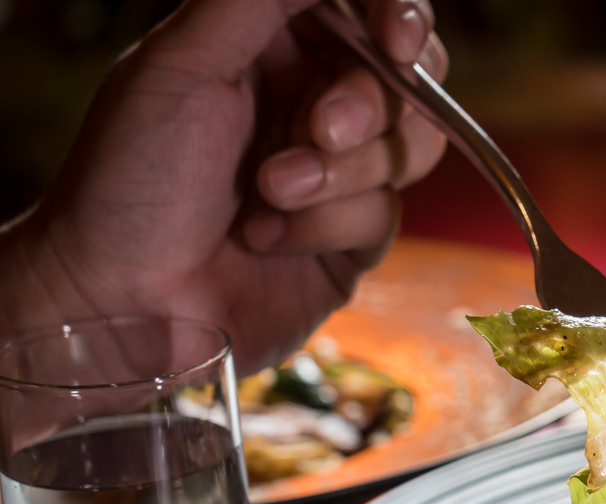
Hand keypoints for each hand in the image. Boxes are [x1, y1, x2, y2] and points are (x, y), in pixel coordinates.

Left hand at [0, 0, 446, 371]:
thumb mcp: (183, 63)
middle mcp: (312, 105)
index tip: (395, 41)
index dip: (396, 17)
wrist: (124, 299)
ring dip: (339, 174)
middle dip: (368, 105)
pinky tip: (264, 237)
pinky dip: (322, 226)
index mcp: (271, 48)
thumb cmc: (130, 181)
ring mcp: (339, 175)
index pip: (364, 12)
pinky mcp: (351, 239)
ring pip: (408, 149)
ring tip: (268, 192)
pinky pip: (382, 215)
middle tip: (316, 131)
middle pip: (407, 80)